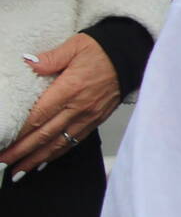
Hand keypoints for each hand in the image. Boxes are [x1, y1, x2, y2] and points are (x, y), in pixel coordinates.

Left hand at [1, 35, 120, 177]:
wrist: (131, 56)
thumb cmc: (103, 50)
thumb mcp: (74, 46)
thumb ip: (50, 58)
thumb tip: (28, 63)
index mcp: (70, 89)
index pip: (38, 117)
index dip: (19, 134)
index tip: (4, 144)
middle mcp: (79, 107)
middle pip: (45, 135)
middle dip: (21, 152)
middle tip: (3, 162)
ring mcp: (89, 116)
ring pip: (59, 143)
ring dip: (37, 158)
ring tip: (19, 170)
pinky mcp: (97, 119)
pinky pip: (75, 140)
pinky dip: (58, 153)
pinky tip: (46, 160)